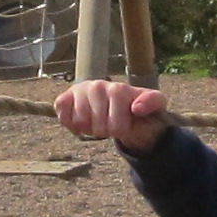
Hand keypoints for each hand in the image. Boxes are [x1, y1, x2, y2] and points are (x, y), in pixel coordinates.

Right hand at [54, 78, 171, 151]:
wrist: (116, 105)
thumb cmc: (136, 107)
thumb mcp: (154, 104)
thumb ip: (153, 102)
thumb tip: (136, 108)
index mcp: (119, 89)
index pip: (115, 126)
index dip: (119, 131)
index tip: (124, 123)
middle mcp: (98, 86)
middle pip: (96, 127)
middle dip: (103, 131)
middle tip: (108, 123)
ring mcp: (80, 90)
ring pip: (79, 122)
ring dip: (88, 128)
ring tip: (96, 120)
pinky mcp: (66, 96)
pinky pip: (62, 114)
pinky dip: (69, 123)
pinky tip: (79, 121)